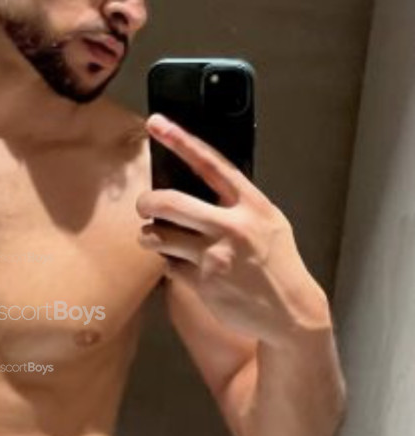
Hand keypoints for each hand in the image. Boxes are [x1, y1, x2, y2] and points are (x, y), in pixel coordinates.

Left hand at [137, 114, 330, 342]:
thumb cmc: (277, 265)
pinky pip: (167, 265)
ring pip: (159, 235)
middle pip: (170, 202)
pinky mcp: (203, 282)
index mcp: (253, 205)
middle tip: (145, 206)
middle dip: (147, 202)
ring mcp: (216, 256)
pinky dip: (169, 263)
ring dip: (150, 236)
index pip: (210, 164)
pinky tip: (184, 266)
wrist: (290, 313)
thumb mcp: (269, 224)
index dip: (180, 141)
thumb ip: (238, 204)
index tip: (157, 123)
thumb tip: (197, 185)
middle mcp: (233, 227)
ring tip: (158, 238)